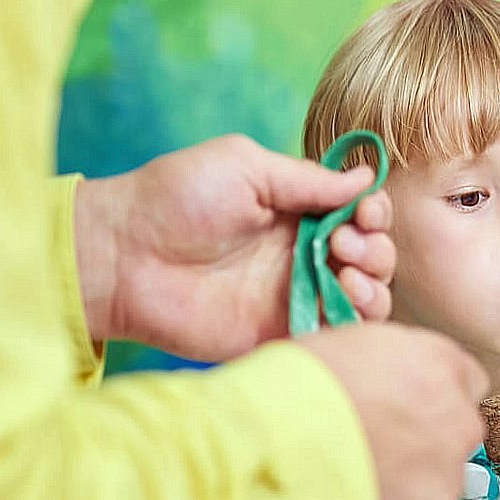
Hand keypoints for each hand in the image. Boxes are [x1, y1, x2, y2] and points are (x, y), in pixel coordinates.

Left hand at [75, 135, 395, 360]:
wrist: (124, 257)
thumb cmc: (175, 199)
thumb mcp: (245, 166)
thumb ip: (307, 178)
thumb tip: (364, 176)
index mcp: (297, 212)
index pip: (359, 215)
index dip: (374, 212)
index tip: (365, 211)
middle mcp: (304, 254)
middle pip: (373, 257)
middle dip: (375, 248)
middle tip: (340, 243)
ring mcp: (295, 296)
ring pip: (366, 298)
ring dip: (373, 283)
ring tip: (344, 271)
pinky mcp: (282, 333)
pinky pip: (337, 333)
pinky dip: (354, 318)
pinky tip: (338, 295)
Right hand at [296, 323, 489, 499]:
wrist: (274, 448)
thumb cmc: (295, 392)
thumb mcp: (351, 344)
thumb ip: (393, 362)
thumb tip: (391, 377)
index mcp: (440, 365)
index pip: (465, 381)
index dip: (430, 395)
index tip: (406, 407)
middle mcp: (458, 419)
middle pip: (459, 430)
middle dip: (425, 439)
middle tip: (378, 447)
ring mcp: (448, 474)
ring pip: (446, 479)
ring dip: (416, 482)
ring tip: (365, 482)